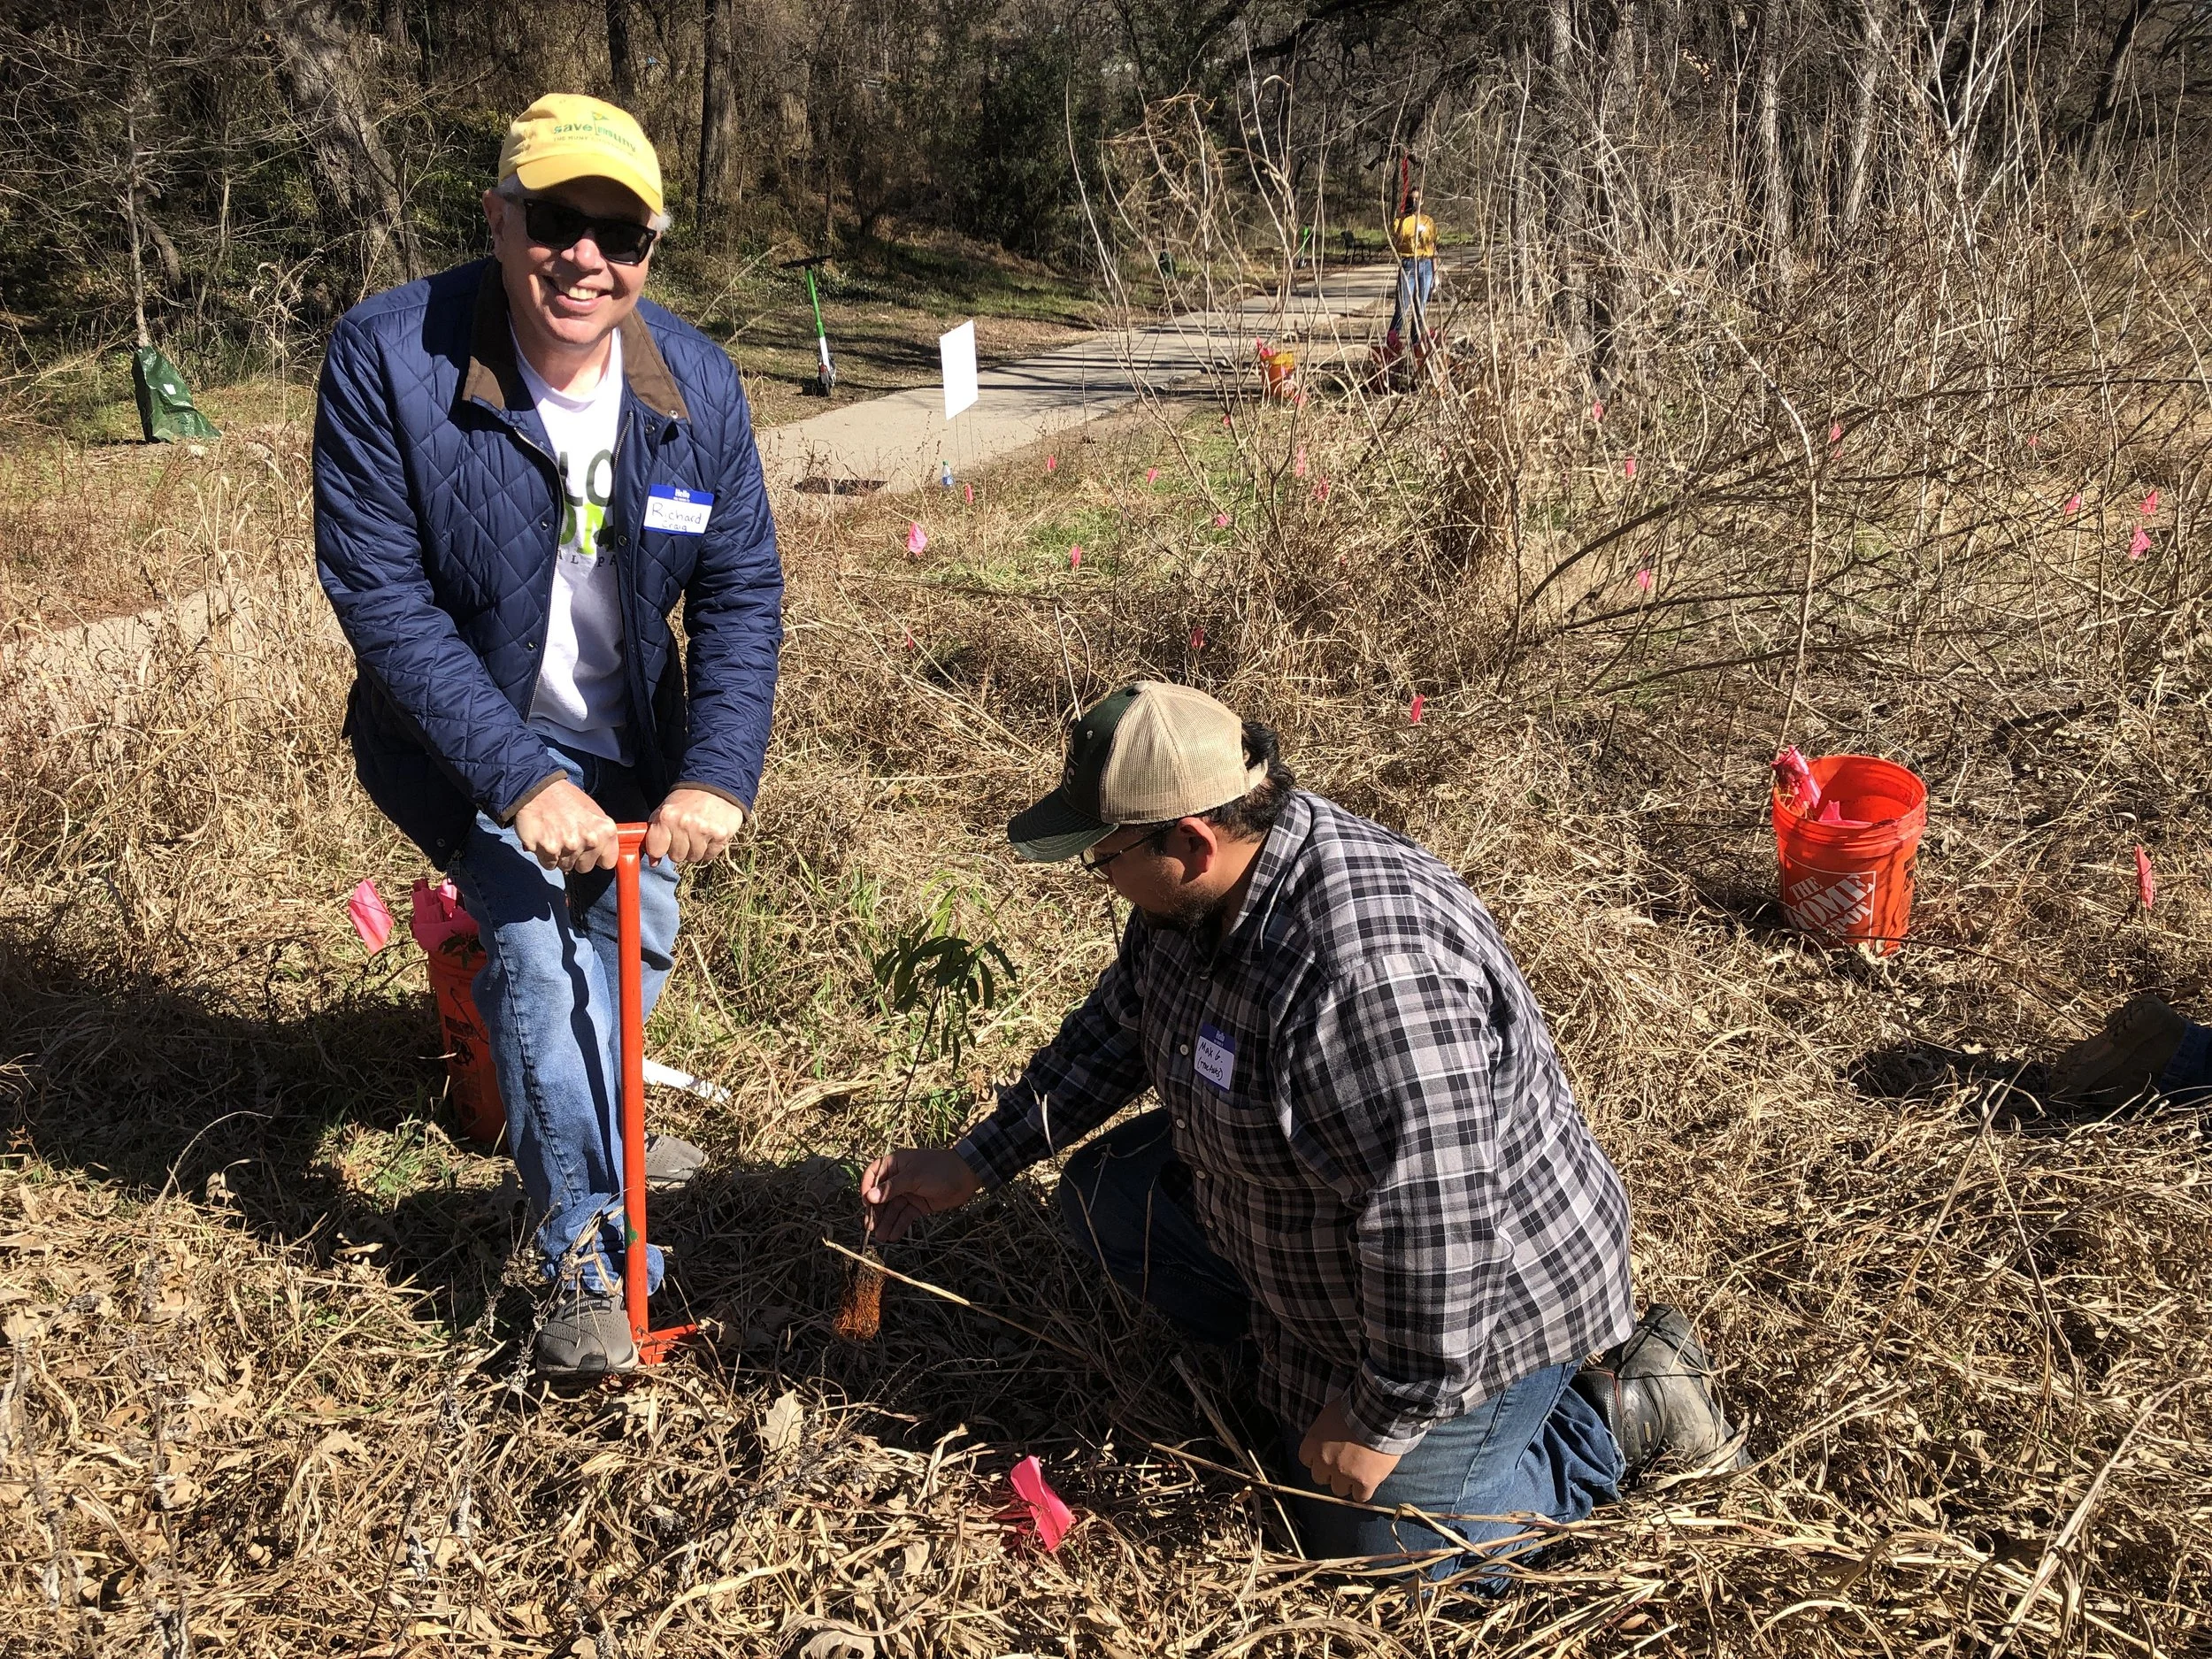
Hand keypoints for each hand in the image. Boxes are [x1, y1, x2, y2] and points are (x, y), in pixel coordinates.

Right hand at [513, 779, 618, 872]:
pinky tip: (544, 839)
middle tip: (567, 839)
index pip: (608, 862)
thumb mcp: (593, 812)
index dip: (596, 858)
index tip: (589, 853)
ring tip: (554, 836)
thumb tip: (602, 853)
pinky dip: (545, 856)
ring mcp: (570, 846)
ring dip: (559, 856)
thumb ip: (600, 834)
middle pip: (585, 867)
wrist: (538, 789)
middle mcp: (591, 840)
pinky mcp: (549, 849)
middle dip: (576, 858)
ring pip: (566, 867)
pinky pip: (549, 864)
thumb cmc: (565, 799)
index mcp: (605, 830)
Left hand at [646, 788, 745, 864]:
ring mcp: (703, 831)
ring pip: (693, 857)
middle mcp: (684, 824)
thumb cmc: (687, 800)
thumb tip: (653, 862)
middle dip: (679, 848)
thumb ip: (655, 833)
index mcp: (666, 817)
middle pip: (676, 856)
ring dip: (694, 849)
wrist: (717, 785)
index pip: (655, 850)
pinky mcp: (720, 836)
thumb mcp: (665, 809)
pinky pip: (709, 856)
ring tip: (698, 833)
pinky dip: (708, 849)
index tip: (664, 844)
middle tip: (685, 833)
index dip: (659, 849)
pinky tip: (709, 835)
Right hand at [860, 1148, 981, 1243]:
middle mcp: (899, 1178)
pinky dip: (899, 1225)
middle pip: (881, 1196)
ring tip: (881, 1237)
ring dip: (886, 1222)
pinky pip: (904, 1215)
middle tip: (870, 1228)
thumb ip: (891, 1188)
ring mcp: (908, 1192)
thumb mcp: (913, 1177)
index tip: (866, 1204)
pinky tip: (893, 1236)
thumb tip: (869, 1197)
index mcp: (895, 1164)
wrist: (966, 1176)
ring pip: (892, 1209)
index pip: (873, 1175)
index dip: (867, 1189)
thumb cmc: (938, 1170)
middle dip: (876, 1212)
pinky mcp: (918, 1205)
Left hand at [1298, 1396, 1400, 1502]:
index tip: (1326, 1456)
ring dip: (1346, 1482)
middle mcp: (1325, 1462)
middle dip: (1330, 1472)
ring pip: (1339, 1489)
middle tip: (1343, 1464)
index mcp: (1313, 1444)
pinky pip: (1360, 1497)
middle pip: (1320, 1478)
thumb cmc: (1355, 1408)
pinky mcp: (1365, 1482)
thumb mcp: (1330, 1414)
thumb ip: (1323, 1431)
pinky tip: (1369, 1481)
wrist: (1379, 1413)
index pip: (1306, 1460)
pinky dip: (1363, 1491)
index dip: (1317, 1459)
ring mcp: (1344, 1474)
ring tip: (1358, 1471)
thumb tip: (1325, 1438)